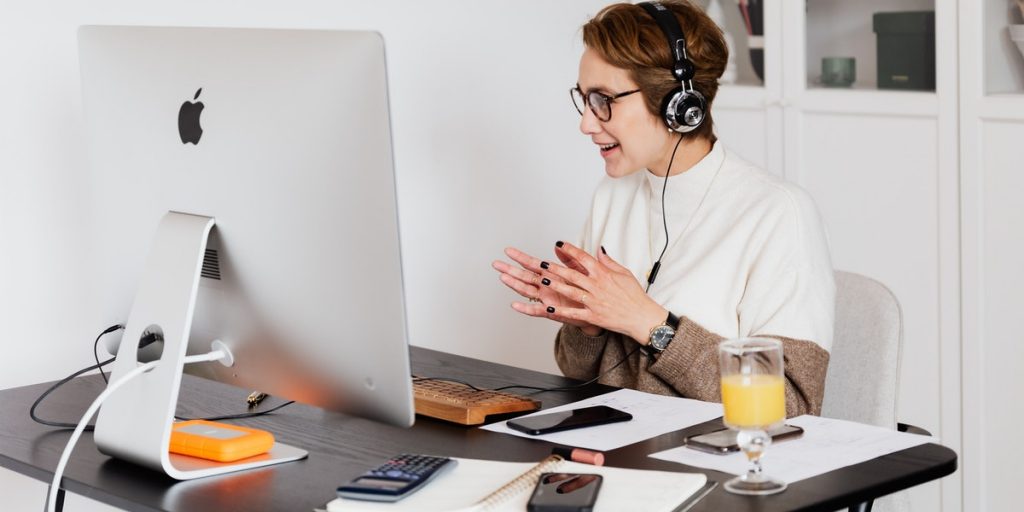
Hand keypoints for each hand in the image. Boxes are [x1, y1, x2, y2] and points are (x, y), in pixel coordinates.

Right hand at [492, 246, 598, 332]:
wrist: (596, 310)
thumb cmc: (586, 290)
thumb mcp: (579, 270)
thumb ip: (569, 258)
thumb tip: (558, 245)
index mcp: (552, 275)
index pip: (533, 264)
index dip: (520, 257)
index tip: (508, 251)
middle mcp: (546, 286)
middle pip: (524, 276)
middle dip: (510, 270)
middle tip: (496, 263)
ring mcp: (547, 299)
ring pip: (527, 290)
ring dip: (514, 284)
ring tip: (503, 277)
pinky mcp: (551, 311)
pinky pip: (536, 310)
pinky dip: (525, 308)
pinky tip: (515, 305)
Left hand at [539, 242, 668, 343]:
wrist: (642, 317)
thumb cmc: (634, 295)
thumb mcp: (624, 273)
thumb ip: (608, 261)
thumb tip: (599, 249)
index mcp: (604, 274)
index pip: (584, 258)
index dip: (570, 250)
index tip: (559, 244)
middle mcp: (597, 286)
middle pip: (573, 274)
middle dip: (556, 268)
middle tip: (542, 263)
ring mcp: (594, 302)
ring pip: (571, 291)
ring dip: (556, 285)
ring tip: (543, 280)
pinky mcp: (593, 316)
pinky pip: (574, 313)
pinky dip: (561, 311)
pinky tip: (549, 308)